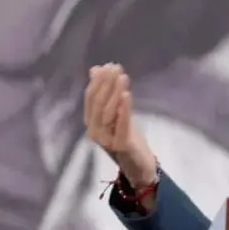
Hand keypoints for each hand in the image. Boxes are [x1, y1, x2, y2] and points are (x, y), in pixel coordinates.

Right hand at [84, 63, 156, 186]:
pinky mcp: (120, 145)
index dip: (98, 81)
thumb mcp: (116, 112)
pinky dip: (123, 109)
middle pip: (98, 104)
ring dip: (114, 93)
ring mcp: (105, 139)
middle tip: (115, 68)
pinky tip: (126, 95)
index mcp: (91, 122)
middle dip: (106, 84)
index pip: (90, 98)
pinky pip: (121, 125)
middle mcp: (94, 130)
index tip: (108, 66)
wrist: (138, 163)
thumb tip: (96, 69)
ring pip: (107, 113)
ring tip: (122, 77)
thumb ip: (106, 93)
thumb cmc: (125, 135)